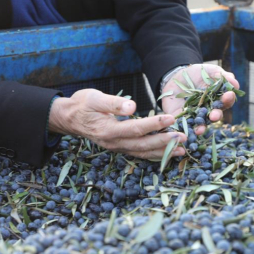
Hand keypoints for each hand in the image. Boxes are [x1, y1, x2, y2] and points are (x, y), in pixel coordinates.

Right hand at [49, 89, 186, 158]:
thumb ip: (113, 103)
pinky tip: (166, 153)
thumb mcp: (94, 98)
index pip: (135, 128)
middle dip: (164, 142)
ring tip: (181, 150)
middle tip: (184, 138)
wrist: (69, 118)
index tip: (171, 118)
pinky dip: (153, 155)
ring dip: (162, 152)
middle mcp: (114, 142)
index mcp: (108, 130)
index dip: (154, 125)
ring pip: (142, 153)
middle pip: (142, 145)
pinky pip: (138, 154)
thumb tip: (132, 106)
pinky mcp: (119, 147)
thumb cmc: (82, 104)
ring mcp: (117, 147)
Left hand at [161, 64, 239, 134]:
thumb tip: (235, 84)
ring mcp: (195, 115)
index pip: (225, 102)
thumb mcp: (211, 71)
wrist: (177, 76)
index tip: (229, 95)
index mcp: (218, 99)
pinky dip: (184, 129)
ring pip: (200, 124)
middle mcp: (208, 110)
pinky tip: (184, 132)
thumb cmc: (198, 74)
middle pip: (214, 115)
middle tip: (214, 116)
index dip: (228, 99)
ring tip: (200, 130)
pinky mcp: (182, 118)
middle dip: (215, 116)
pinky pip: (183, 125)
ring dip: (201, 127)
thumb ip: (223, 76)